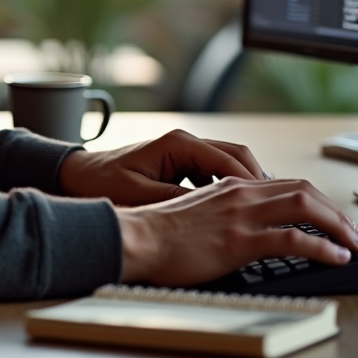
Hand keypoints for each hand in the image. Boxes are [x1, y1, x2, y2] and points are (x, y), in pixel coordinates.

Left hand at [58, 129, 266, 205]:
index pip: (229, 160)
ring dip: (246, 187)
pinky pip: (216, 174)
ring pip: (230, 165)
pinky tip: (235, 213)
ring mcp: (186, 152)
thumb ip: (176, 200)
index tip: (269, 206)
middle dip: (258, 183)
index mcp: (178, 144)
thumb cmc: (104, 184)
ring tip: (263, 214)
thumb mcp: (140, 196)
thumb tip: (211, 210)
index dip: (252, 185)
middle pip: (238, 157)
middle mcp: (186, 143)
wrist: (80, 176)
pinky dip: (229, 190)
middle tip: (277, 211)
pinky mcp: (182, 164)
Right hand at [116, 176, 357, 286]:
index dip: (315, 200)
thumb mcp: (198, 212)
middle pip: (303, 190)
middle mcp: (240, 193)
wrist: (138, 238)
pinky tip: (336, 257)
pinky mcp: (240, 240)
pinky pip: (293, 239)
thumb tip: (245, 230)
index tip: (331, 219)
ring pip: (304, 207)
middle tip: (353, 232)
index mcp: (230, 186)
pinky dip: (323, 247)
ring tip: (354, 244)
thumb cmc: (159, 232)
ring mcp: (242, 215)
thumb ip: (224, 213)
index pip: (285, 185)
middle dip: (335, 211)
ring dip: (338, 225)